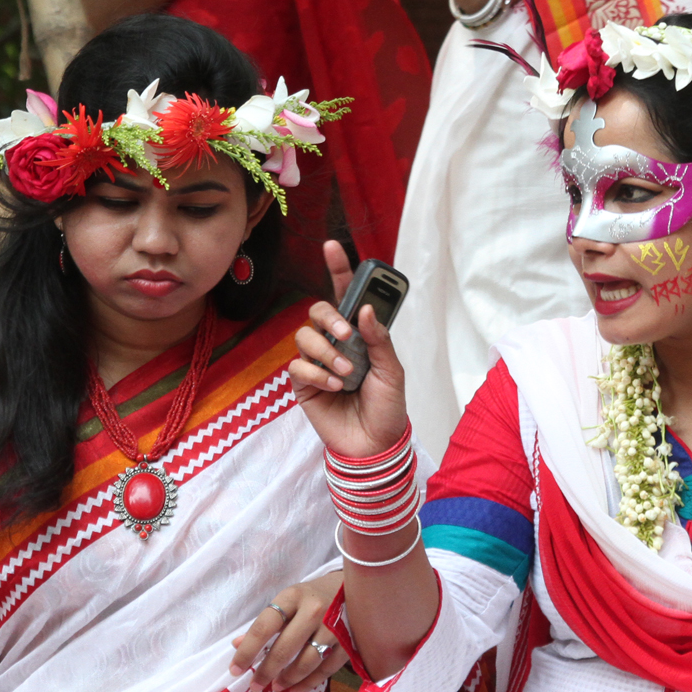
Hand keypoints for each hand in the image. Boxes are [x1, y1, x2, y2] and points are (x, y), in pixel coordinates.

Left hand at [229, 571, 349, 691]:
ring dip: (287, 680)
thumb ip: (267, 622)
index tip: (235, 669)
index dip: (247, 650)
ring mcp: (334, 628)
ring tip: (275, 687)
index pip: (265, 626)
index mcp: (294, 596)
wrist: (358, 588)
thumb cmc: (315, 595)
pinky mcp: (349, 643)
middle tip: (255, 686)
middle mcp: (314, 611)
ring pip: (306, 662)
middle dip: (266, 671)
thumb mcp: (289, 600)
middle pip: (284, 648)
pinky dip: (308, 684)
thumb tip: (238, 644)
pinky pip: (325, 670)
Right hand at [288, 240, 408, 457]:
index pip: (346, 295)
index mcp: (359, 334)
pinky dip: (317, 375)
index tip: (332, 246)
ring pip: (304, 336)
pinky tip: (335, 388)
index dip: (338, 269)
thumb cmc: (387, 407)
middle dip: (330, 318)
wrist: (375, 445)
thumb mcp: (393, 371)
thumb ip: (380, 339)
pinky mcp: (303, 384)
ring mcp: (317, 362)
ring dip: (326, 352)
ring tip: (346, 374)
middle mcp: (335, 343)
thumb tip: (367, 309)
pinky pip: (298, 366)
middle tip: (347, 334)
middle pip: (317, 311)